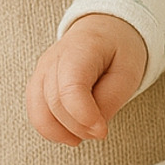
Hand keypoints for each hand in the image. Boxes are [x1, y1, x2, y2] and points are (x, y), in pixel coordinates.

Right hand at [25, 14, 148, 144]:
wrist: (105, 30)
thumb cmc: (119, 50)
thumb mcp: (129, 71)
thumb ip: (111, 99)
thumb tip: (93, 128)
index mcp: (81, 48)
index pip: (70, 88)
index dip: (84, 116)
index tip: (102, 131)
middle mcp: (54, 58)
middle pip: (55, 103)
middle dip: (78, 127)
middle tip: (100, 131)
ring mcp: (42, 70)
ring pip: (39, 112)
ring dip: (62, 133)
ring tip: (85, 134)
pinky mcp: (38, 83)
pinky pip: (35, 113)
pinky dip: (51, 130)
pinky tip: (70, 133)